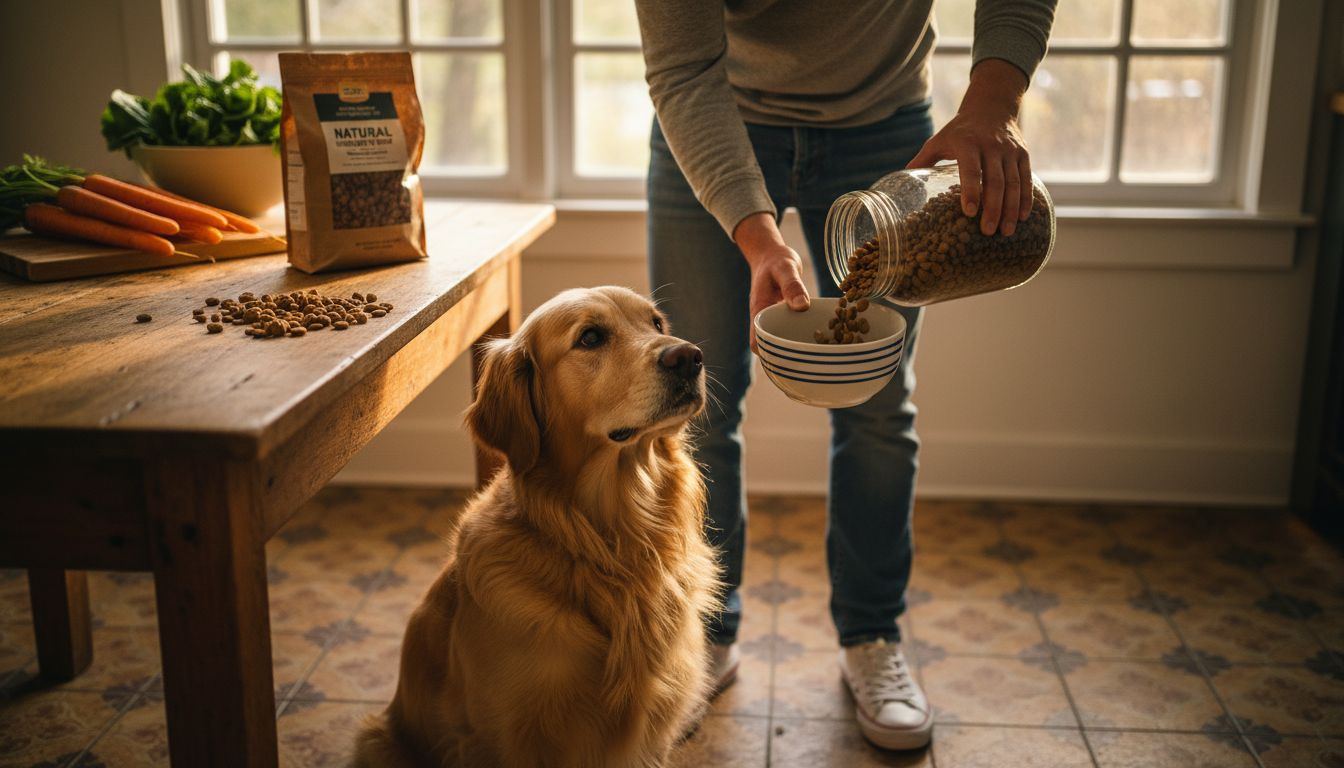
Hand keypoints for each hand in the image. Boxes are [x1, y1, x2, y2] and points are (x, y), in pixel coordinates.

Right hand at [733, 212, 809, 351]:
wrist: (773, 254)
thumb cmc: (776, 260)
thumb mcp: (785, 268)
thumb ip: (792, 285)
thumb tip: (802, 306)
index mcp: (760, 312)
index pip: (757, 344)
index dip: (768, 356)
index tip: (787, 361)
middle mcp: (766, 320)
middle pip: (771, 348)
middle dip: (787, 358)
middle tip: (811, 364)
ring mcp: (776, 321)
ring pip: (783, 343)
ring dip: (798, 349)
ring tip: (820, 356)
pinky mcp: (787, 318)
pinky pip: (793, 332)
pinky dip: (805, 337)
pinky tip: (824, 339)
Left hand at [907, 58, 1032, 236]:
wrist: (991, 107)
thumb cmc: (959, 130)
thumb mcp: (939, 140)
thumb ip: (922, 160)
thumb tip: (900, 180)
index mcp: (967, 144)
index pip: (970, 169)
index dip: (971, 191)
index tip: (969, 213)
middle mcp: (991, 146)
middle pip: (995, 181)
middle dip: (993, 208)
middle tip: (988, 231)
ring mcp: (1009, 151)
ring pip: (1013, 183)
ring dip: (1011, 209)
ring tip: (1006, 232)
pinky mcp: (1023, 154)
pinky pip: (1026, 178)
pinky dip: (1026, 199)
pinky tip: (1023, 217)